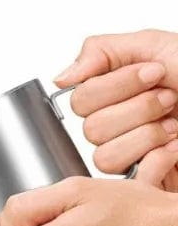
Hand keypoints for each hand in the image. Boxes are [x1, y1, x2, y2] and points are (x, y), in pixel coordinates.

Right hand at [56, 29, 177, 188]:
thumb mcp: (155, 46)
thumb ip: (100, 52)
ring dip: (147, 133)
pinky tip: (177, 147)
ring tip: (175, 124)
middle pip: (89, 127)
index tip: (154, 72)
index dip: (116, 86)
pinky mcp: (148, 179)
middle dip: (137, 108)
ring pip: (103, 153)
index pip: (79, 98)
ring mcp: (132, 153)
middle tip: (170, 99)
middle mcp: (117, 124)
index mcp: (114, 93)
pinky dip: (158, 158)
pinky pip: (126, 176)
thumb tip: (60, 77)